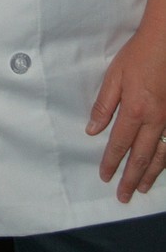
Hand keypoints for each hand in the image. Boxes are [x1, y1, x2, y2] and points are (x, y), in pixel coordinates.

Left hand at [86, 26, 165, 201]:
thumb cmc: (140, 55)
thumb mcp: (115, 76)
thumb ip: (104, 104)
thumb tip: (92, 130)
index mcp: (135, 111)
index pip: (119, 144)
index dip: (111, 162)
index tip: (105, 177)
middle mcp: (156, 120)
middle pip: (142, 156)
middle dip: (131, 177)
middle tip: (123, 195)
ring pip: (162, 155)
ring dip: (151, 174)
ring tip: (141, 188)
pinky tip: (163, 166)